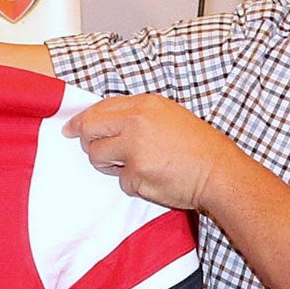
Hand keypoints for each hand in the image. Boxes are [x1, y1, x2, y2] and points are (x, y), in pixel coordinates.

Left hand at [63, 94, 243, 213]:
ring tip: (136, 166)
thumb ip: (137, 116)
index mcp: (145, 104)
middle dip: (87, 142)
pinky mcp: (136, 173)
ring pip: (96, 157)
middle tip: (98, 151)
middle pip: (89, 129)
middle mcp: (136, 122)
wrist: (219, 172)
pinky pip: (120, 181)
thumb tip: (104, 122)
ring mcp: (134, 148)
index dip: (81, 120)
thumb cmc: (198, 147)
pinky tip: (153, 178)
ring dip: (108, 166)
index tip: (70, 128)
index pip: (99, 108)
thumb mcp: (169, 116)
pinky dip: (133, 184)